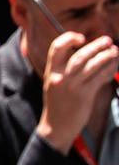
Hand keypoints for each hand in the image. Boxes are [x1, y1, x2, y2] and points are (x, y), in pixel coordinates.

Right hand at [36, 32, 118, 153]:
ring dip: (105, 56)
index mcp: (51, 71)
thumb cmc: (58, 104)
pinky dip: (108, 70)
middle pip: (79, 55)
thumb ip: (64, 70)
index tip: (81, 38)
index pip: (56, 48)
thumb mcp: (54, 83)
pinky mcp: (84, 95)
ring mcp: (72, 86)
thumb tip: (83, 55)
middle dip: (95, 46)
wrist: (56, 126)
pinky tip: (114, 66)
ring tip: (115, 51)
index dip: (68, 39)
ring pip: (91, 66)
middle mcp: (60, 77)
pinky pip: (99, 78)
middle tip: (107, 40)